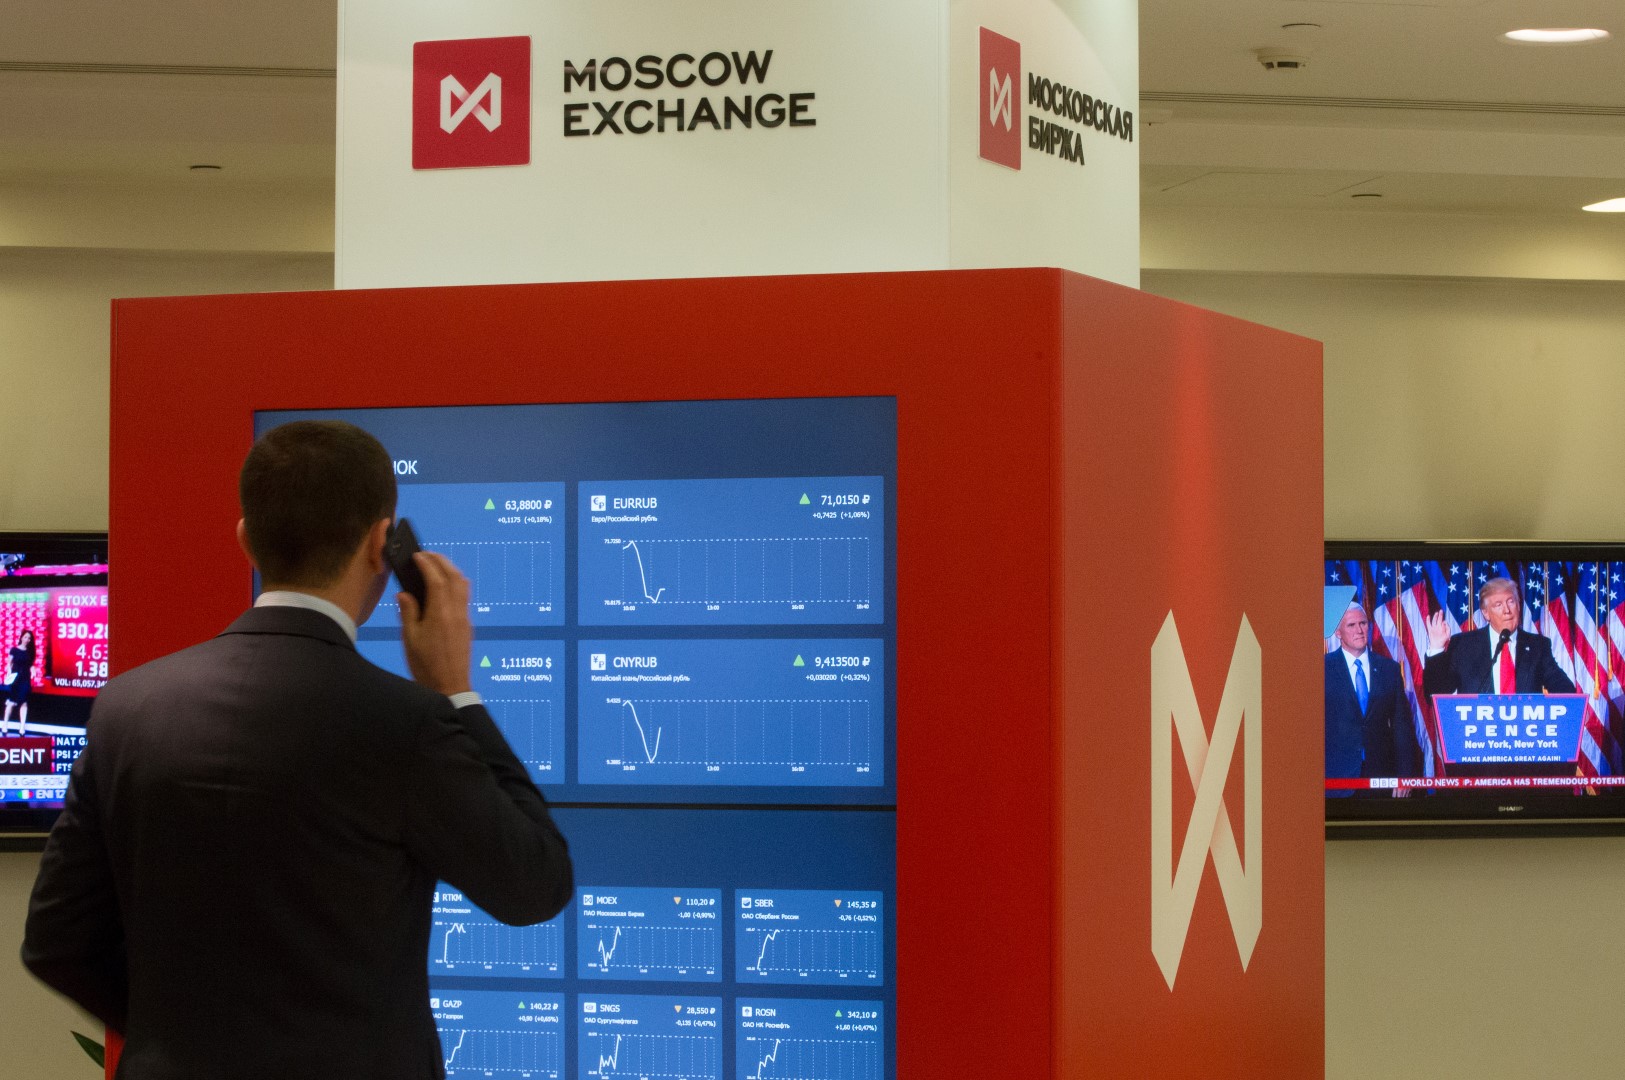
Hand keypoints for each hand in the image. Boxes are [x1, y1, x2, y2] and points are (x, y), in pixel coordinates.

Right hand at [398, 551, 472, 696]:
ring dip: (450, 570)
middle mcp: (456, 612)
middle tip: (427, 555)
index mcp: (440, 614)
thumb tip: (405, 593)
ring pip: (462, 585)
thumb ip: (408, 612)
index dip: (427, 564)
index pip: (436, 580)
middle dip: (441, 561)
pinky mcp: (467, 625)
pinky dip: (454, 583)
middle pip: (454, 577)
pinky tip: (443, 586)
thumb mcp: (410, 639)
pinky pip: (464, 596)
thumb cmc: (426, 666)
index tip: (417, 556)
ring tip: (435, 565)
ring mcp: (464, 618)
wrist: (450, 686)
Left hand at [1425, 609, 1449, 652]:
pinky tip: (1428, 616)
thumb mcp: (1448, 635)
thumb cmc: (1443, 640)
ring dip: (1435, 616)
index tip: (1444, 619)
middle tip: (1441, 611)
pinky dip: (1428, 620)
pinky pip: (1428, 624)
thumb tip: (1445, 622)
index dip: (1443, 619)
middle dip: (1440, 615)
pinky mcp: (1429, 630)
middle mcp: (1437, 628)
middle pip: (1438, 620)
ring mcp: (1432, 629)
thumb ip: (1448, 628)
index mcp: (1442, 629)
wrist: (1436, 645)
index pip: (1443, 622)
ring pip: (1434, 621)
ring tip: (1436, 612)